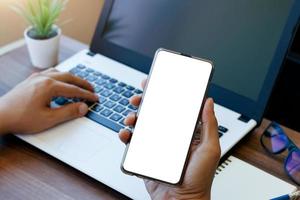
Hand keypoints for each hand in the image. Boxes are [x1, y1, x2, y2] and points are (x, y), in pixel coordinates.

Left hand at [0, 68, 97, 134]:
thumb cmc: (20, 118)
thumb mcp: (48, 119)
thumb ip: (68, 112)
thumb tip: (83, 107)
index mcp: (49, 86)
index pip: (74, 89)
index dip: (87, 95)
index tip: (95, 98)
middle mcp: (43, 78)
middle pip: (69, 77)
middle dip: (82, 83)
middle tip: (92, 89)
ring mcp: (36, 78)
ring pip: (59, 72)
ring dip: (71, 77)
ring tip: (78, 83)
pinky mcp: (30, 80)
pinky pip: (49, 73)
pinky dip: (60, 76)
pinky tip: (59, 80)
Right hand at [119, 81, 219, 199]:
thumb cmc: (199, 180)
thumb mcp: (210, 149)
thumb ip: (210, 125)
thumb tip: (209, 102)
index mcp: (185, 132)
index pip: (173, 108)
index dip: (164, 95)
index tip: (156, 84)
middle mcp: (170, 137)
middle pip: (154, 114)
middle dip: (144, 103)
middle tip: (138, 98)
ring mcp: (156, 146)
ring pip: (141, 125)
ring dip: (133, 117)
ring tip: (131, 118)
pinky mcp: (145, 156)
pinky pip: (133, 142)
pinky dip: (126, 136)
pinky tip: (126, 133)